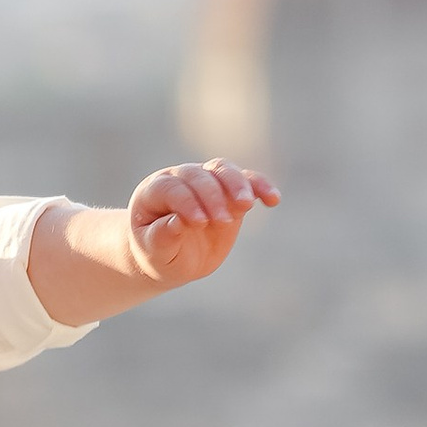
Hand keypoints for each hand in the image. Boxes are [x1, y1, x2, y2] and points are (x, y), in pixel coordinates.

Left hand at [124, 159, 279, 286]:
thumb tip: (177, 222)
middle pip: (199, 176)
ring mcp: (206, 182)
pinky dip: (260, 186)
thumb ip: (161, 237)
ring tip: (247, 205)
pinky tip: (273, 199)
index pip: (172, 189)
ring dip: (237, 185)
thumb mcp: (154, 252)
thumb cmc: (157, 254)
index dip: (186, 202)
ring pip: (223, 170)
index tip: (199, 223)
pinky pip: (247, 181)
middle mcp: (180, 179)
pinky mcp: (229, 192)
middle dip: (213, 197)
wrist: (172, 256)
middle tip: (223, 221)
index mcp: (154, 191)